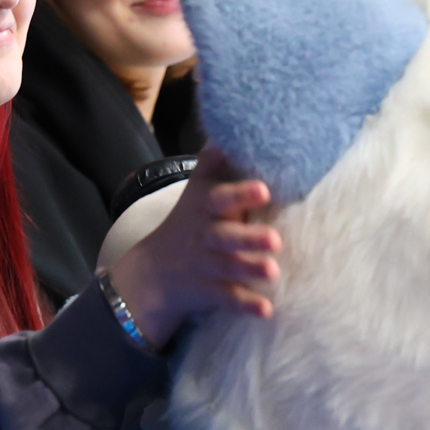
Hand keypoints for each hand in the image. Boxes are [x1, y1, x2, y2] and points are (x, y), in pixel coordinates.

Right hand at [107, 147, 281, 349]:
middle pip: (225, 236)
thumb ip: (217, 159)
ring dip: (251, 269)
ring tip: (274, 271)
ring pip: (229, 267)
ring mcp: (207, 265)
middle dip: (249, 238)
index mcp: (206, 208)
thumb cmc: (191, 219)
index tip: (265, 189)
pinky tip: (267, 310)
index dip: (241, 193)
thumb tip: (237, 119)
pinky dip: (246, 305)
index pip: (221, 198)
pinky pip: (228, 299)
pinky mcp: (211, 291)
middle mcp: (206, 236)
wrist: (154, 271)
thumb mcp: (198, 187)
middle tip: (275, 239)